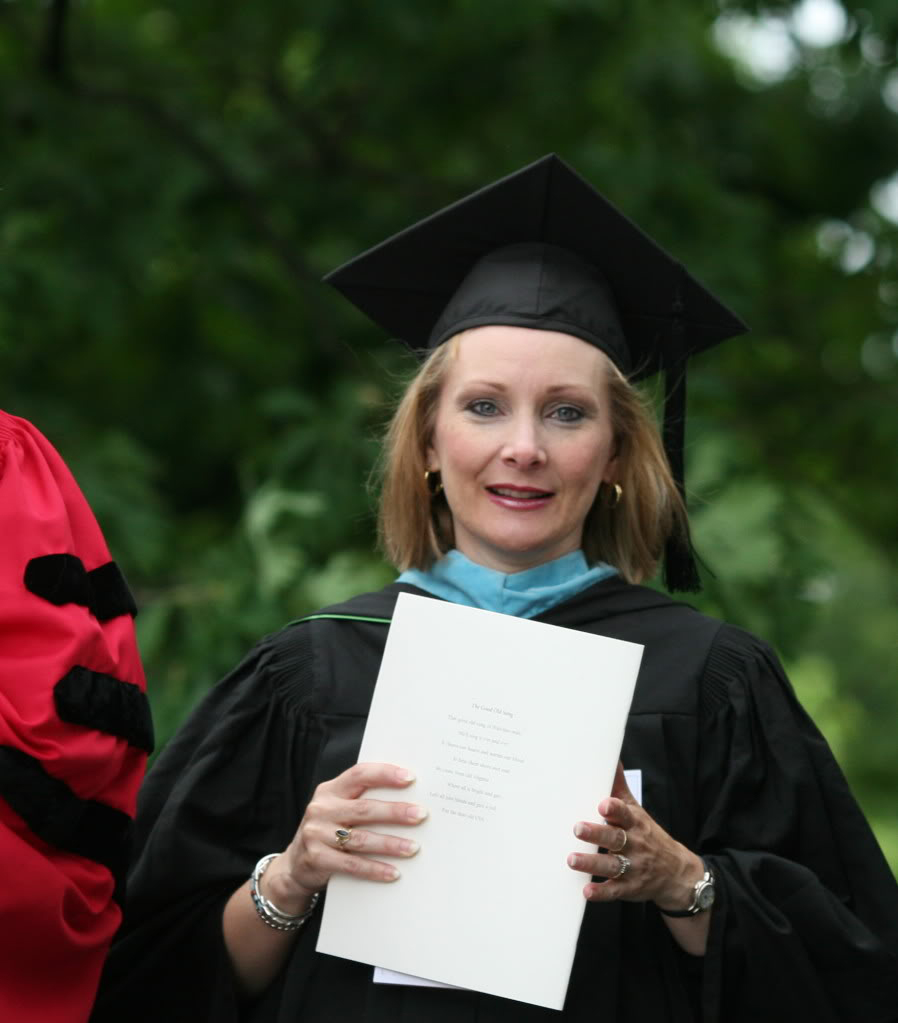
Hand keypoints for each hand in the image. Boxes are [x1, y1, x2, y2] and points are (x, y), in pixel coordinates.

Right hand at [263, 762, 426, 911]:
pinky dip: (375, 869)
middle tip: (421, 815)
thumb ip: (362, 800)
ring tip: (413, 848)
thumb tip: (408, 799)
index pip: (359, 774)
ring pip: (360, 838)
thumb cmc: (328, 830)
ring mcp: (316, 834)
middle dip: (396, 812)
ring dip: (390, 844)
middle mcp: (321, 809)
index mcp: (330, 790)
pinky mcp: (317, 859)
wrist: (295, 865)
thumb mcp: (338, 809)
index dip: (385, 774)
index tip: (410, 778)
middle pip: (364, 808)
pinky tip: (393, 873)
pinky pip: (352, 864)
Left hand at [567, 762, 703, 909]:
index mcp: (635, 823)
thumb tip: (611, 759)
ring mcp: (633, 867)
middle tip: (577, 828)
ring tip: (572, 860)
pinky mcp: (629, 888)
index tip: (602, 805)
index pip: (625, 814)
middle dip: (597, 833)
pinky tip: (586, 891)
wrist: (677, 873)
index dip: (614, 810)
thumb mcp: (637, 811)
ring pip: (612, 865)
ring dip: (592, 863)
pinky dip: (601, 892)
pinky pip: (615, 891)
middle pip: (615, 838)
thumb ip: (619, 790)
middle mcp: (635, 845)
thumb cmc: (648, 836)